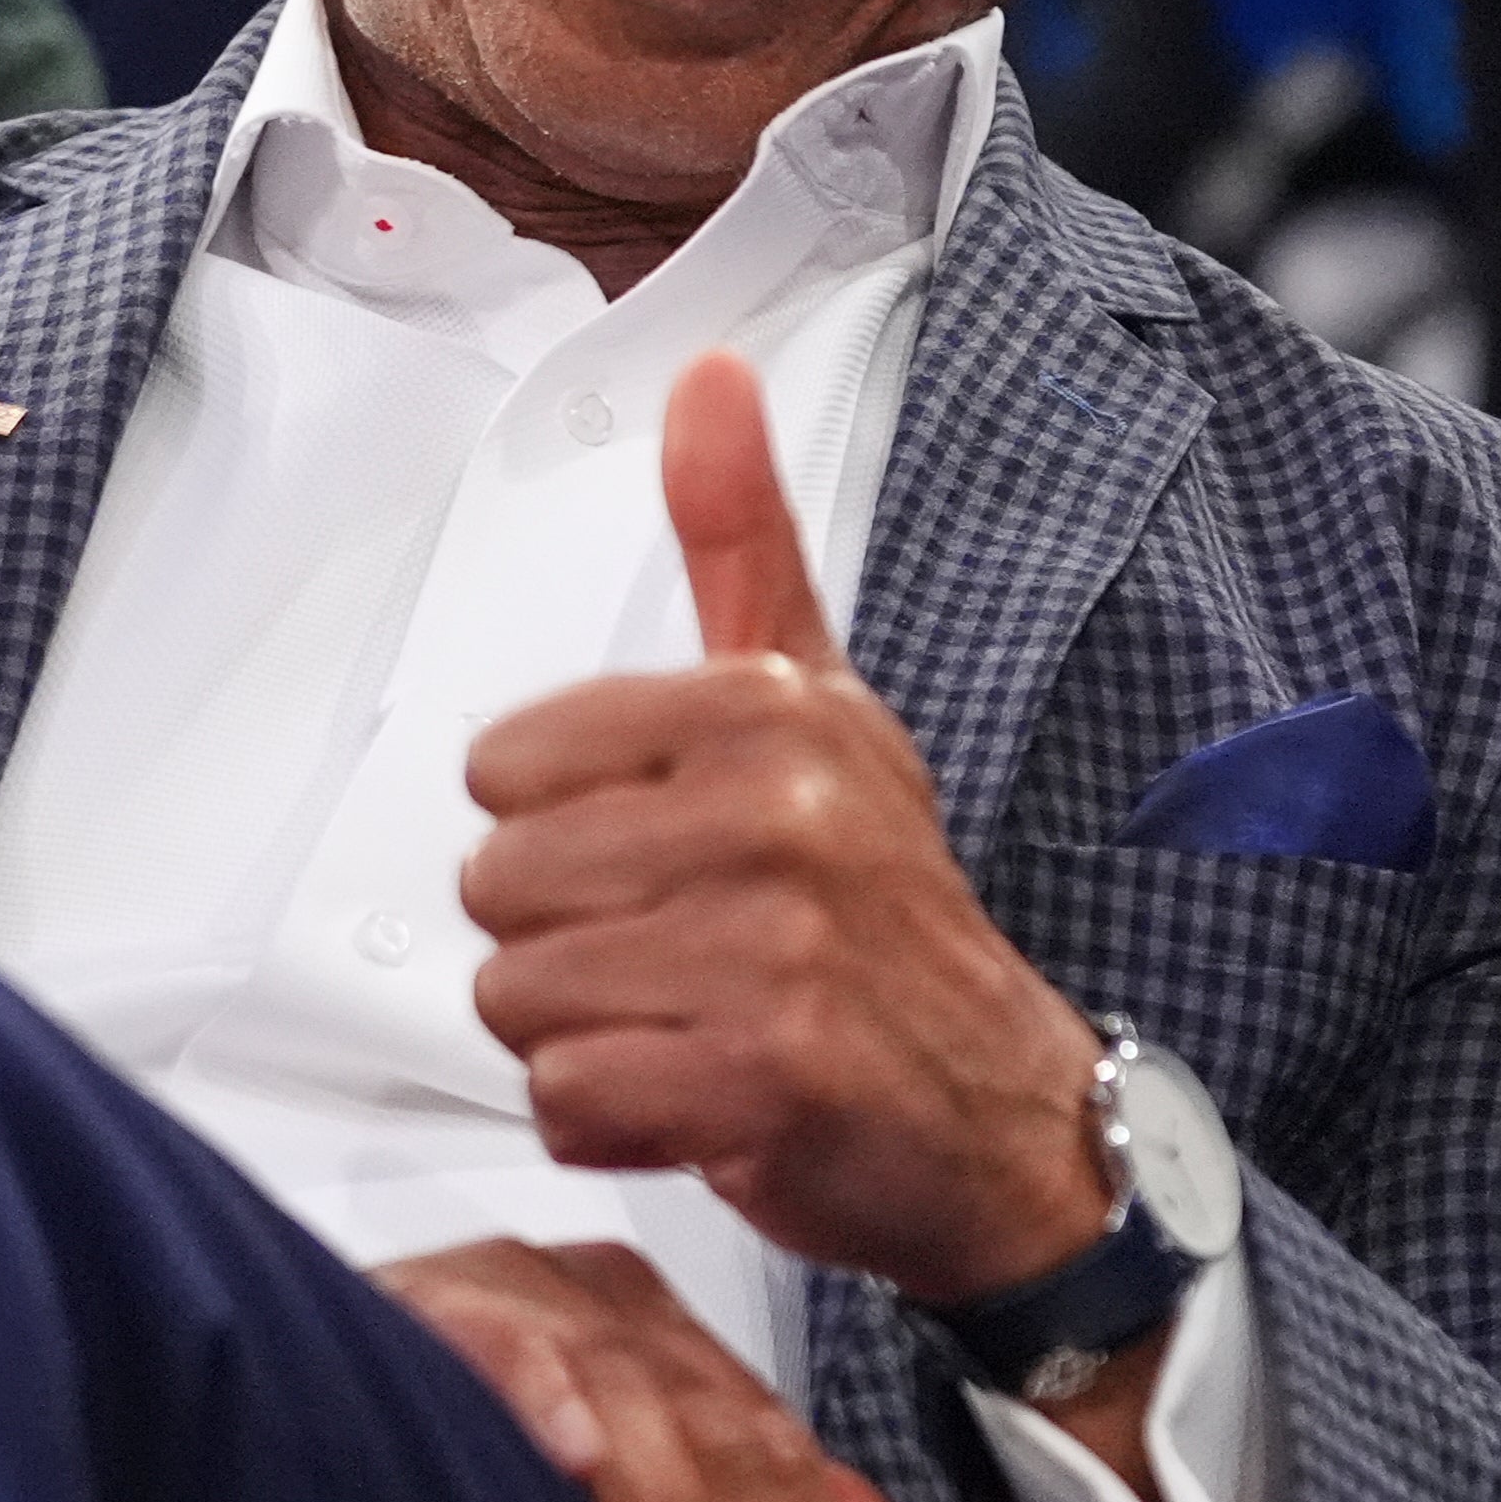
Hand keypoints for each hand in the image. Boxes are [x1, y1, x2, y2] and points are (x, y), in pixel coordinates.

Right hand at [378, 1237, 899, 1501]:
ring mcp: (522, 1296)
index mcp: (665, 1347)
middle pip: (732, 1454)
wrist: (283, 1381)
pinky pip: (503, 1345)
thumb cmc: (443, 1452)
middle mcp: (608, 1310)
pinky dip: (544, 1398)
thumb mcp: (618, 1486)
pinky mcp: (429, 1298)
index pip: (776, 1475)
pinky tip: (573, 1465)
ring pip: (643, 1417)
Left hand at [462, 355, 1107, 1312]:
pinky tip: (697, 1100)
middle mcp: (779, 813)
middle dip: (566, 944)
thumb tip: (707, 378)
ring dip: (585, 1037)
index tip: (669, 854)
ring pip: (518, 996)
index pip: (505, 767)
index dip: (565, 831)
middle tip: (683, 956)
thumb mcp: (823, 706)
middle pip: (496, 886)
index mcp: (772, 709)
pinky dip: (613, 1123)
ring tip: (691, 1024)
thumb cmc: (886, 913)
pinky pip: (568, 1097)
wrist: (1004, 1108)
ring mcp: (777, 947)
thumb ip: (741, 542)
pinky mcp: (766, 1075)